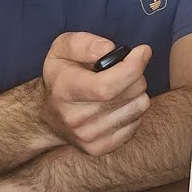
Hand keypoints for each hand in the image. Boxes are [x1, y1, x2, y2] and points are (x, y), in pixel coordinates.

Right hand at [41, 32, 151, 155]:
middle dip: (136, 74)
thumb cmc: (62, 75)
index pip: (107, 86)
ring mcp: (88, 136)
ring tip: (119, 88)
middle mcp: (75, 118)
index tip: (143, 51)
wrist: (48, 115)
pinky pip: (137, 122)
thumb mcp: (62, 48)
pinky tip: (117, 104)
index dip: (133, 67)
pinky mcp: (99, 148)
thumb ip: (84, 43)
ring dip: (136, 92)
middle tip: (124, 69)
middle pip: (130, 92)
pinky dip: (133, 109)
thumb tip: (109, 49)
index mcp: (65, 90)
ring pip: (139, 106)